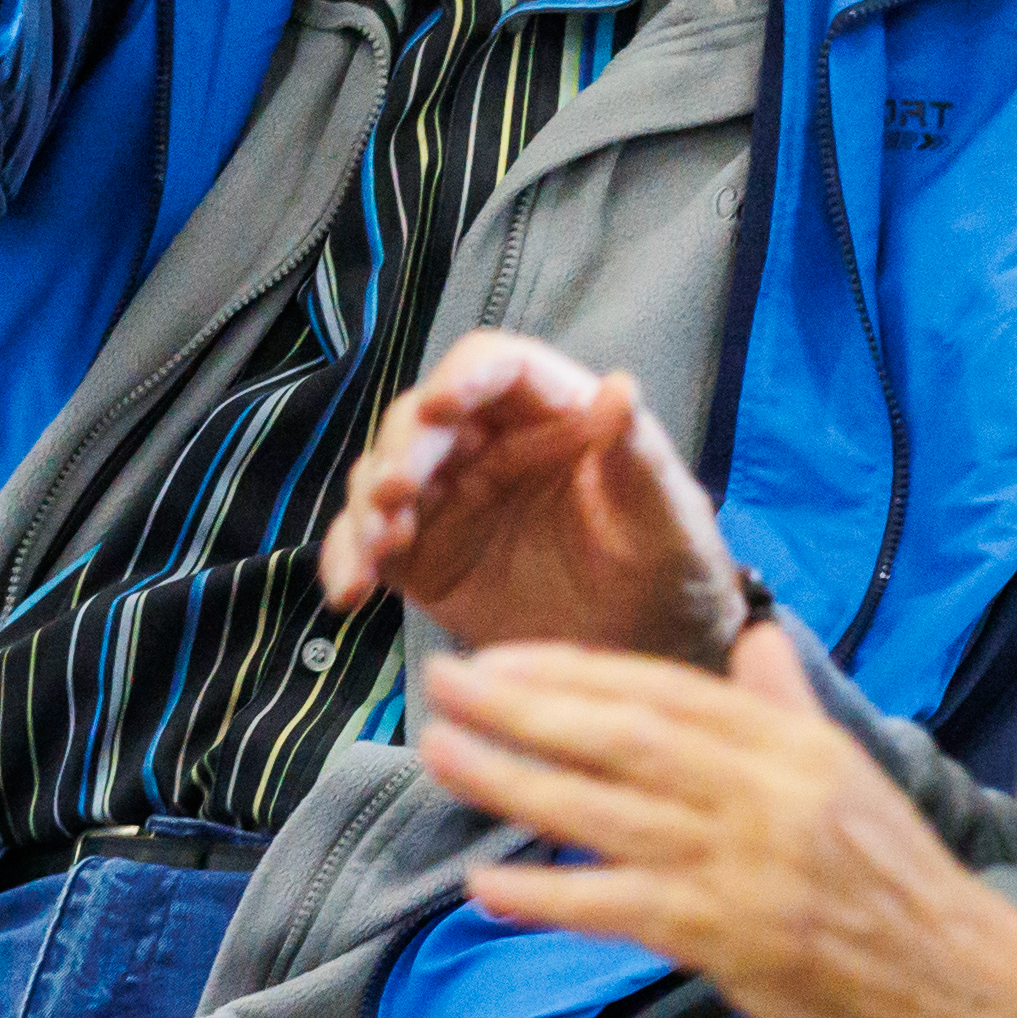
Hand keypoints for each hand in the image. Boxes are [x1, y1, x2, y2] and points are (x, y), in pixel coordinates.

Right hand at [318, 329, 738, 664]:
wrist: (650, 650)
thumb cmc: (670, 565)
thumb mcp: (668, 515)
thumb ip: (641, 455)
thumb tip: (620, 387)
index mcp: (552, 411)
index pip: (497, 367)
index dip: (464, 378)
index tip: (442, 407)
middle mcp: (490, 442)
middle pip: (422, 419)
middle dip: (401, 451)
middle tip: (395, 497)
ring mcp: (449, 498)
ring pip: (383, 476)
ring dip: (367, 508)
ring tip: (376, 551)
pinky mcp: (424, 555)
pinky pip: (368, 544)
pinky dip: (347, 560)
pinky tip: (348, 592)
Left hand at [427, 631, 1016, 1017]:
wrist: (974, 1001)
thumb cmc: (906, 896)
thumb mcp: (856, 779)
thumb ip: (790, 709)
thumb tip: (759, 640)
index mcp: (794, 744)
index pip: (665, 688)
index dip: (573, 671)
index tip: (502, 659)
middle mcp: (767, 791)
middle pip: (623, 733)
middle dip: (524, 705)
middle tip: (446, 684)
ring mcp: (747, 865)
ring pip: (608, 810)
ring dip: (514, 781)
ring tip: (443, 756)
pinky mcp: (734, 939)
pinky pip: (621, 908)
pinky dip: (550, 896)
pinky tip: (487, 887)